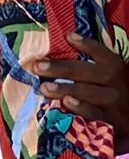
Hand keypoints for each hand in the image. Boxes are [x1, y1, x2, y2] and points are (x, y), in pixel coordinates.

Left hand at [39, 34, 128, 149]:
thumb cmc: (109, 93)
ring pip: (91, 93)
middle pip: (90, 73)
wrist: (128, 119)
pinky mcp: (112, 122)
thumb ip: (85, 65)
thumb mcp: (104, 77)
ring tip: (44, 87)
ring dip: (67, 89)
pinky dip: (81, 108)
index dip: (87, 44)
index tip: (68, 36)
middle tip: (38, 66)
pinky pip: (96, 115)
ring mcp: (115, 104)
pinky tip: (66, 103)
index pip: (102, 53)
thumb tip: (61, 44)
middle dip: (62, 68)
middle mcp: (116, 84)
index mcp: (114, 68)